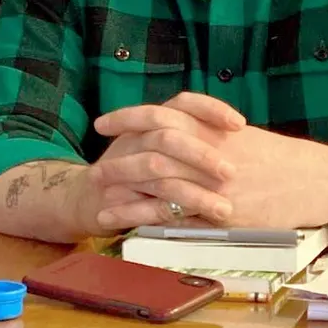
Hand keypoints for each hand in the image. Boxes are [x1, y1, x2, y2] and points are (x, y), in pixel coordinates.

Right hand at [74, 92, 246, 233]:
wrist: (86, 198)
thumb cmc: (133, 172)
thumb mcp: (158, 148)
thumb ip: (191, 140)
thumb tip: (242, 140)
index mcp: (150, 122)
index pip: (182, 103)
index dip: (211, 110)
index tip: (239, 124)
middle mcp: (135, 139)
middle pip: (169, 136)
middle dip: (202, 154)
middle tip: (231, 172)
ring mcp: (122, 168)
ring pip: (160, 173)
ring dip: (195, 192)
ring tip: (224, 209)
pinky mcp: (116, 199)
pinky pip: (148, 205)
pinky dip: (174, 213)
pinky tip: (199, 224)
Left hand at [87, 91, 327, 232]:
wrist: (312, 181)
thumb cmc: (278, 158)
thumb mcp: (240, 136)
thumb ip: (207, 130)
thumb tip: (177, 128)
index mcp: (212, 127)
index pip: (160, 115)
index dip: (128, 118)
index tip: (104, 123)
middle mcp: (207, 151)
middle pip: (150, 149)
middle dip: (118, 158)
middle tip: (94, 167)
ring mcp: (210, 182)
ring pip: (155, 183)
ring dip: (122, 189)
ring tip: (97, 198)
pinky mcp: (216, 212)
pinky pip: (171, 213)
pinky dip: (142, 215)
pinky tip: (121, 220)